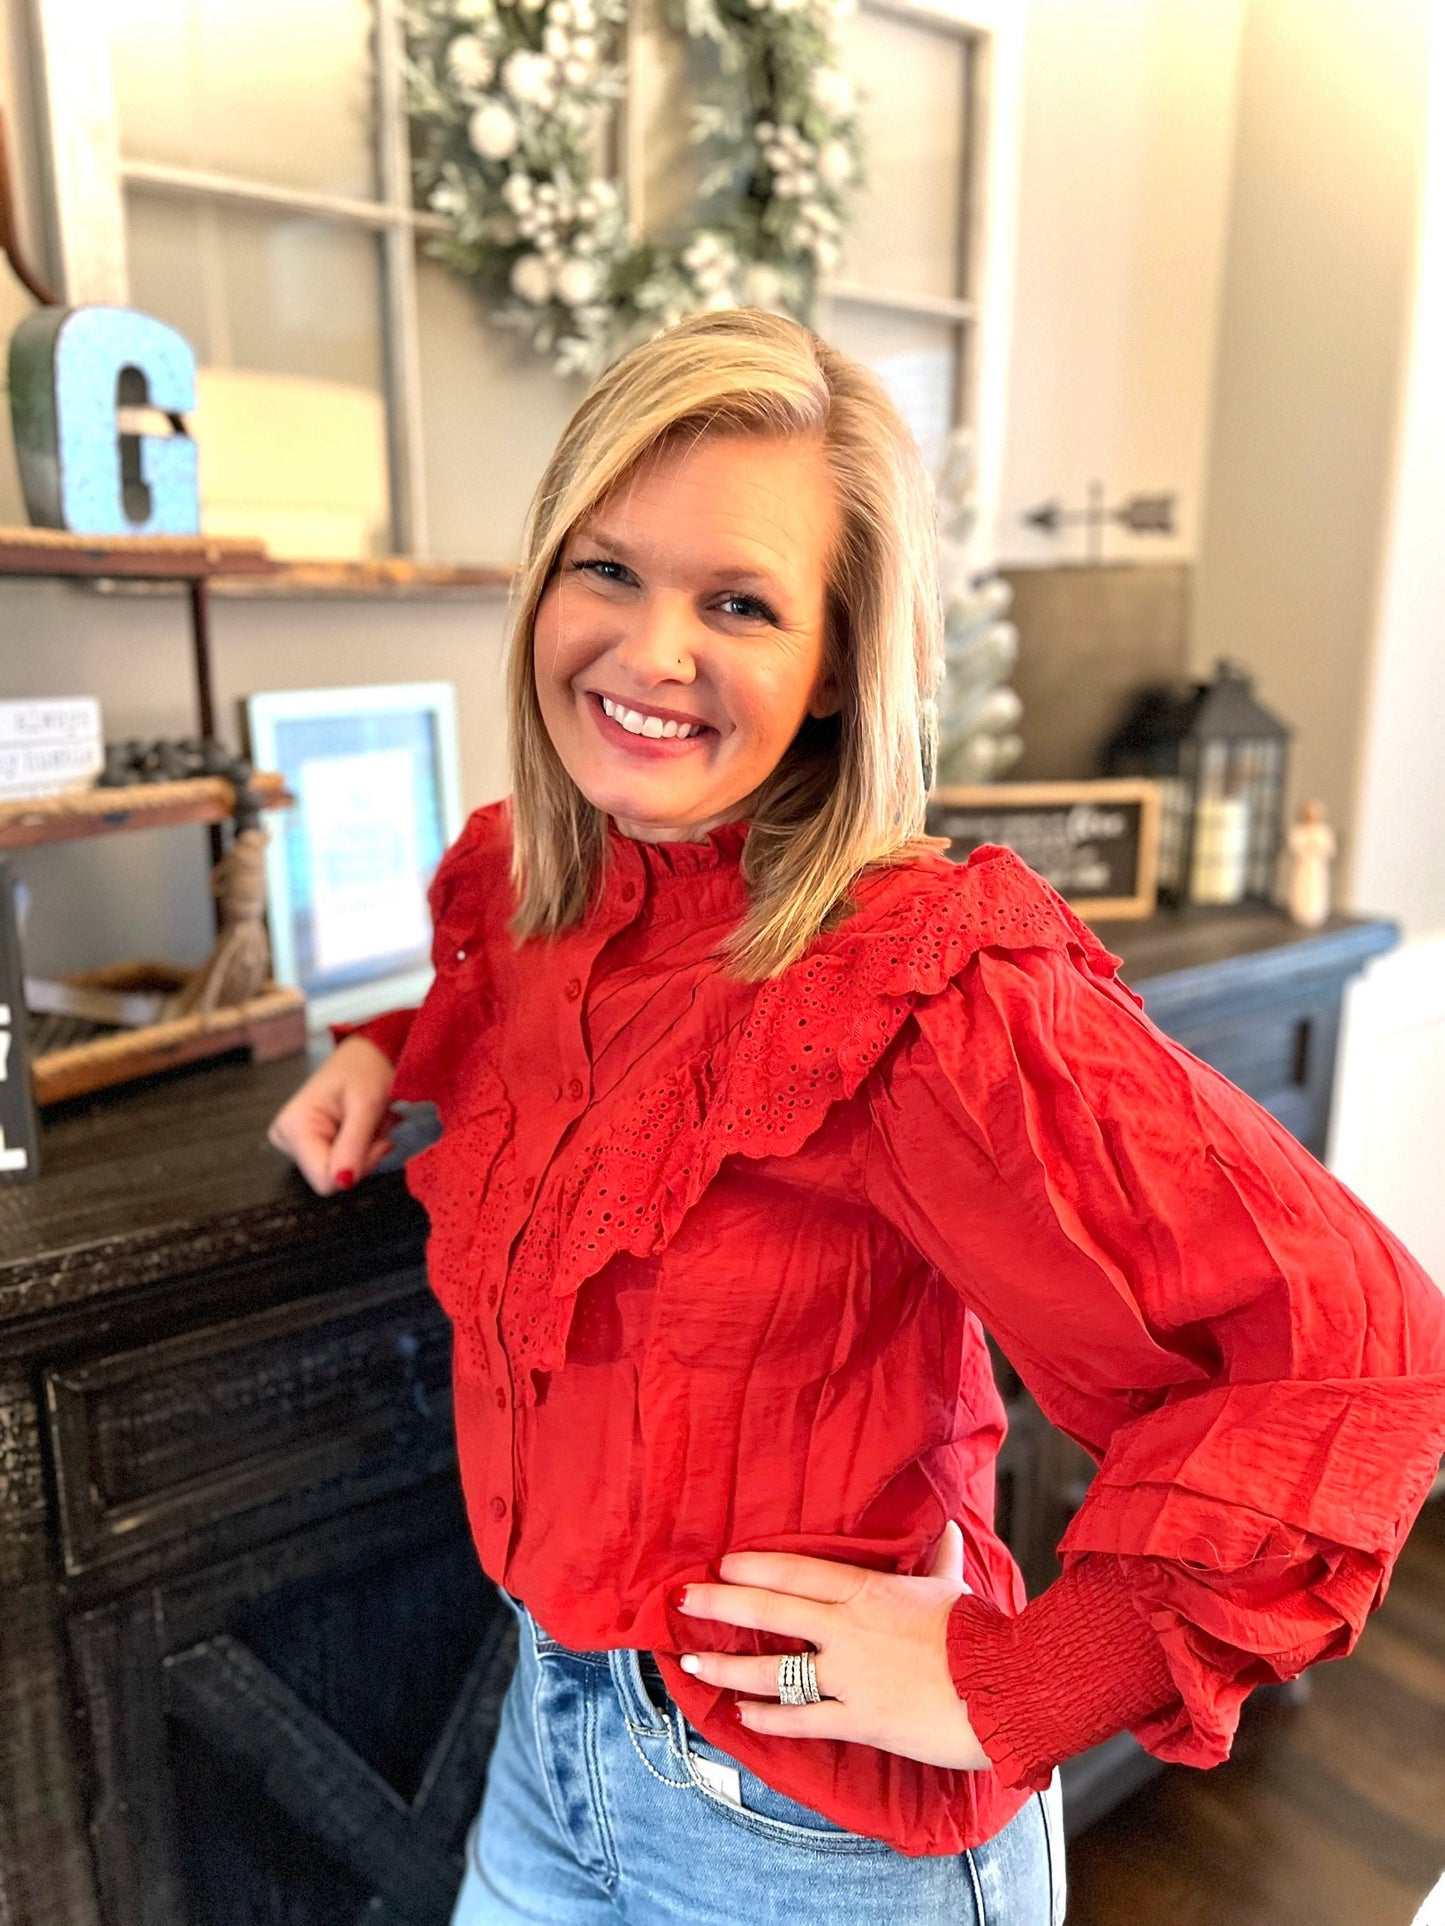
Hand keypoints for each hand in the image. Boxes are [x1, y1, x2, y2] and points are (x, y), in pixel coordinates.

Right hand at [266, 1035, 395, 1195]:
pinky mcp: (308, 1143)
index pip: (325, 1180)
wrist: (368, 1051)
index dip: (358, 1169)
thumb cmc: (366, 1068)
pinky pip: (340, 1162)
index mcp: (294, 1127)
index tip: (380, 1142)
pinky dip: (360, 1148)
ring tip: (369, 1121)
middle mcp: (286, 1138)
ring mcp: (295, 1142)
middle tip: (376, 1126)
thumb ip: (353, 1146)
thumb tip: (343, 1183)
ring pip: (339, 1172)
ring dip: (365, 1151)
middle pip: (332, 1177)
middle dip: (363, 1157)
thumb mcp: (366, 1105)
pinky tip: (363, 1126)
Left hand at [674, 1521, 989, 1770]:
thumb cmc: (980, 1634)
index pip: (797, 1573)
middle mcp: (848, 1630)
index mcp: (867, 1592)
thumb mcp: (952, 1586)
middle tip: (681, 1602)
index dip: (754, 1568)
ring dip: (728, 1667)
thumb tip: (949, 1528)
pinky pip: (803, 1720)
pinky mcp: (860, 1720)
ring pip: (774, 1670)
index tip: (721, 1565)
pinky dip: (768, 1718)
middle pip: (770, 1612)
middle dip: (720, 1606)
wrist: (1006, 1687)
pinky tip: (742, 1715)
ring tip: (692, 1665)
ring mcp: (850, 1677)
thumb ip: (940, 1558)